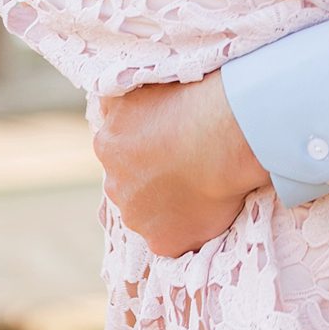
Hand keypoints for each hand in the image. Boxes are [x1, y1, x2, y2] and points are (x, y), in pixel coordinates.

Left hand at [94, 74, 268, 257]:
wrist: (222, 135)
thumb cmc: (189, 101)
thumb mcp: (140, 86)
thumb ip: (118, 102)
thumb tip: (106, 106)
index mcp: (108, 145)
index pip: (120, 151)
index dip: (146, 148)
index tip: (170, 143)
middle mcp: (115, 186)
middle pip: (132, 185)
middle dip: (152, 180)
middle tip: (188, 164)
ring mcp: (138, 218)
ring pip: (151, 215)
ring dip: (170, 206)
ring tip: (203, 186)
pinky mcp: (164, 243)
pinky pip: (176, 239)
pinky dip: (190, 228)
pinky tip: (211, 207)